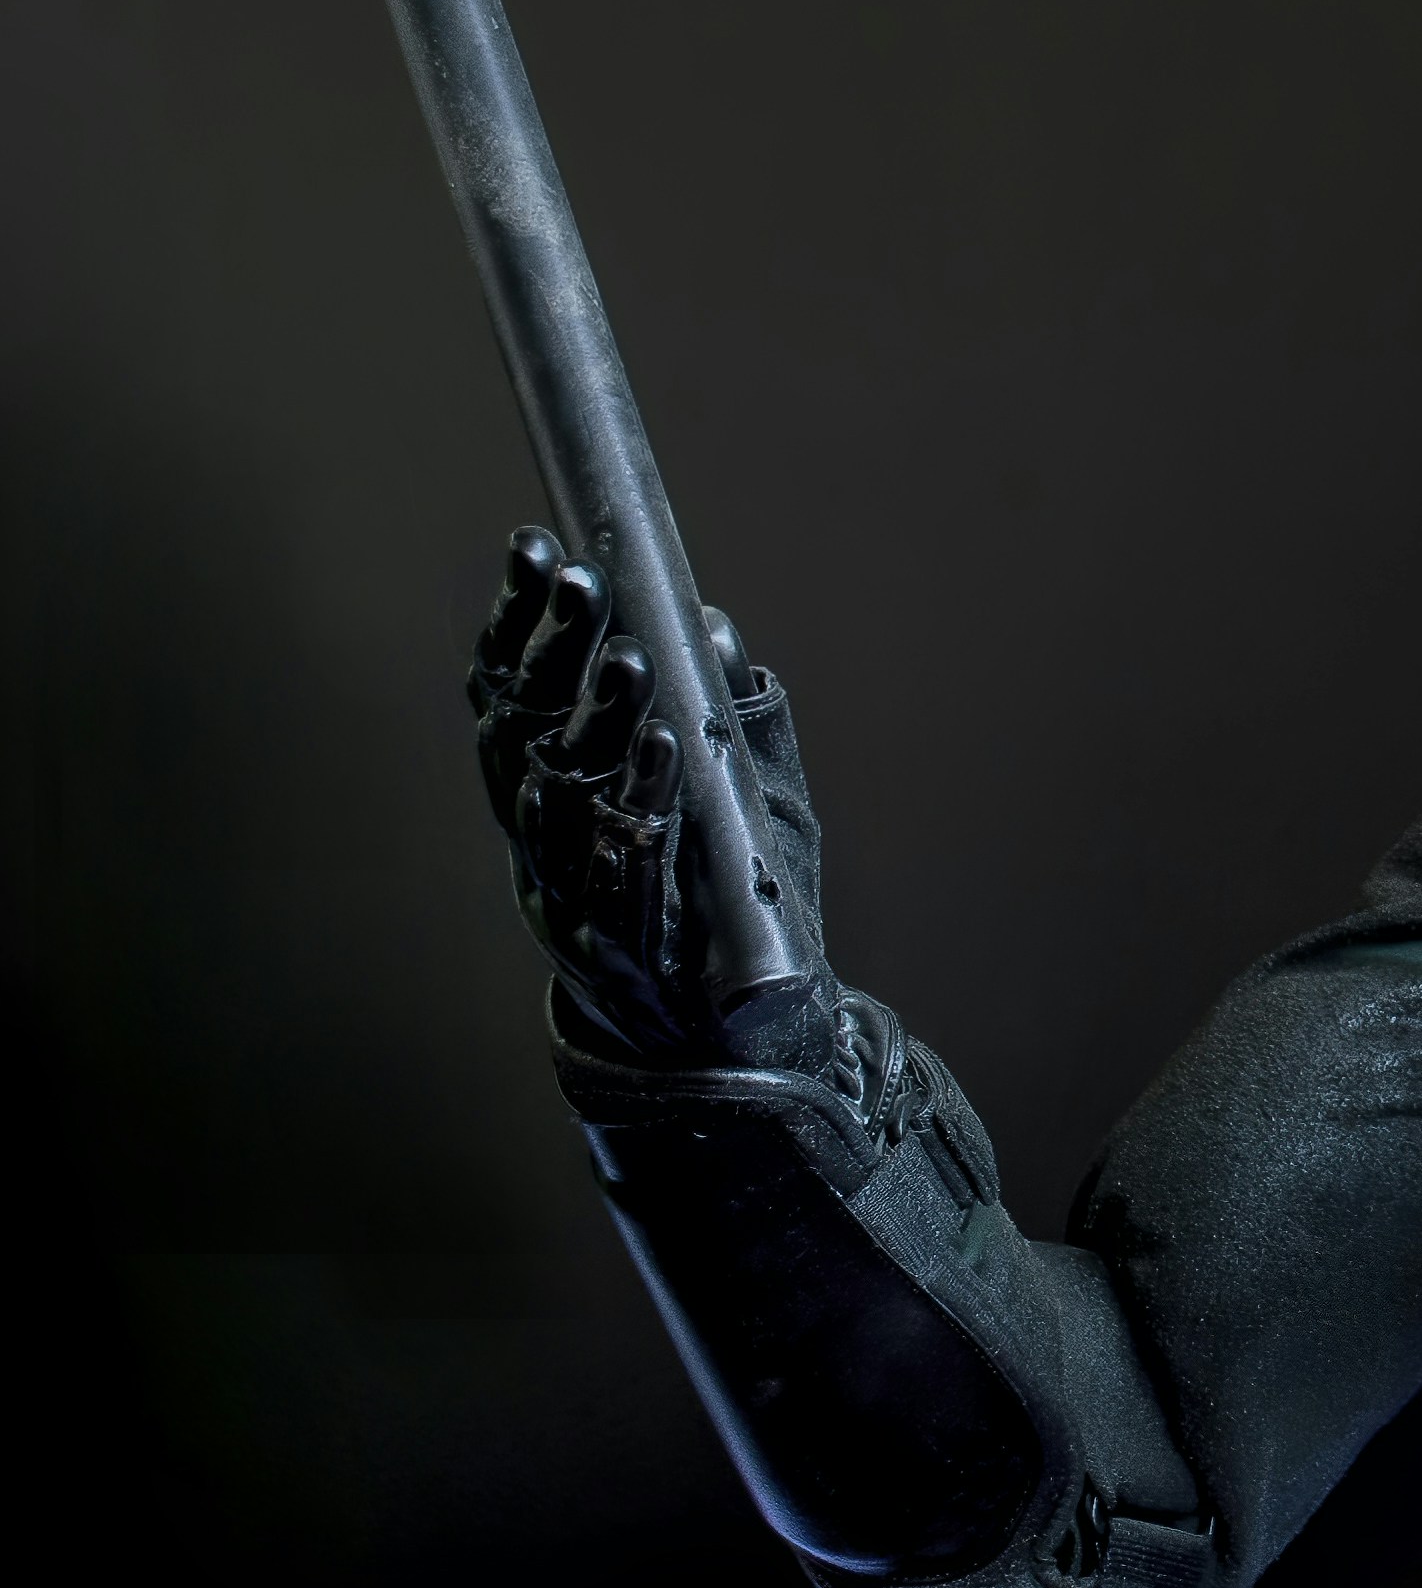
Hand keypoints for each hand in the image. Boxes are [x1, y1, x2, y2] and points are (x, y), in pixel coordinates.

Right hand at [468, 525, 831, 1062]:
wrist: (737, 1042)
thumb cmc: (731, 901)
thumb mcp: (738, 796)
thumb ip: (725, 717)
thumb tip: (714, 625)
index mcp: (556, 800)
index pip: (516, 697)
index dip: (520, 623)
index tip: (536, 545)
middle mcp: (546, 847)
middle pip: (529, 739)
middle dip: (554, 655)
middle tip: (582, 580)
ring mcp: (575, 903)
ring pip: (568, 806)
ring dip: (595, 727)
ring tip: (630, 656)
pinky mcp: (625, 953)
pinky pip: (625, 872)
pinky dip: (642, 807)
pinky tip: (666, 749)